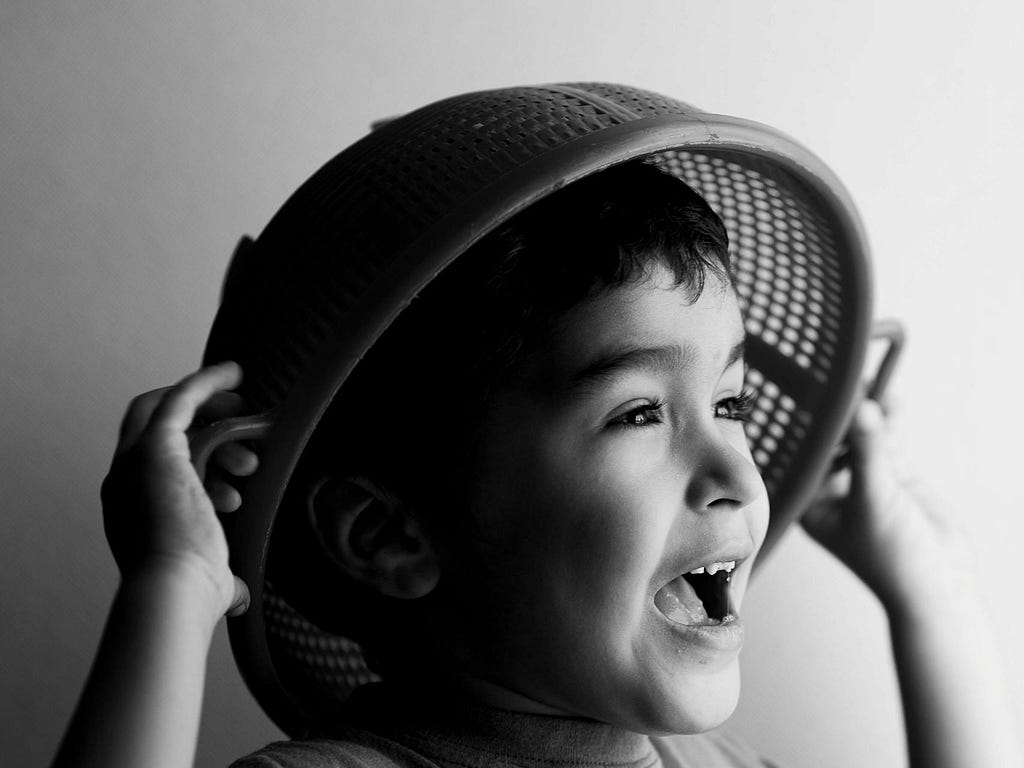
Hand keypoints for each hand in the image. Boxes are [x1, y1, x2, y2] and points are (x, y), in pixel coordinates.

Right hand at [101, 362, 256, 618]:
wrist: (174, 592)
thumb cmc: (191, 596)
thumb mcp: (207, 582)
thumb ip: (222, 582)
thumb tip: (240, 597)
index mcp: (128, 511)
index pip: (154, 462)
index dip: (193, 451)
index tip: (233, 457)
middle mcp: (123, 481)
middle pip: (152, 426)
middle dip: (198, 420)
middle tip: (240, 428)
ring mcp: (133, 462)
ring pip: (174, 415)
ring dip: (223, 425)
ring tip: (254, 463)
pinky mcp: (155, 447)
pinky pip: (181, 397)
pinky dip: (207, 381)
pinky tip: (236, 372)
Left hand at [801, 400, 973, 616]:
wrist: (940, 585)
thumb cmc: (892, 559)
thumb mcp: (874, 500)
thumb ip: (868, 452)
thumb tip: (862, 408)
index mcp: (809, 502)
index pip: (802, 455)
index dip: (806, 424)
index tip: (808, 391)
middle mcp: (831, 489)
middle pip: (830, 442)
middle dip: (837, 413)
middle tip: (841, 379)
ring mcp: (863, 480)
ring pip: (859, 437)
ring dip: (865, 413)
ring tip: (867, 382)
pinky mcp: (893, 476)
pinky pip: (885, 441)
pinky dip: (888, 421)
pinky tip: (890, 399)